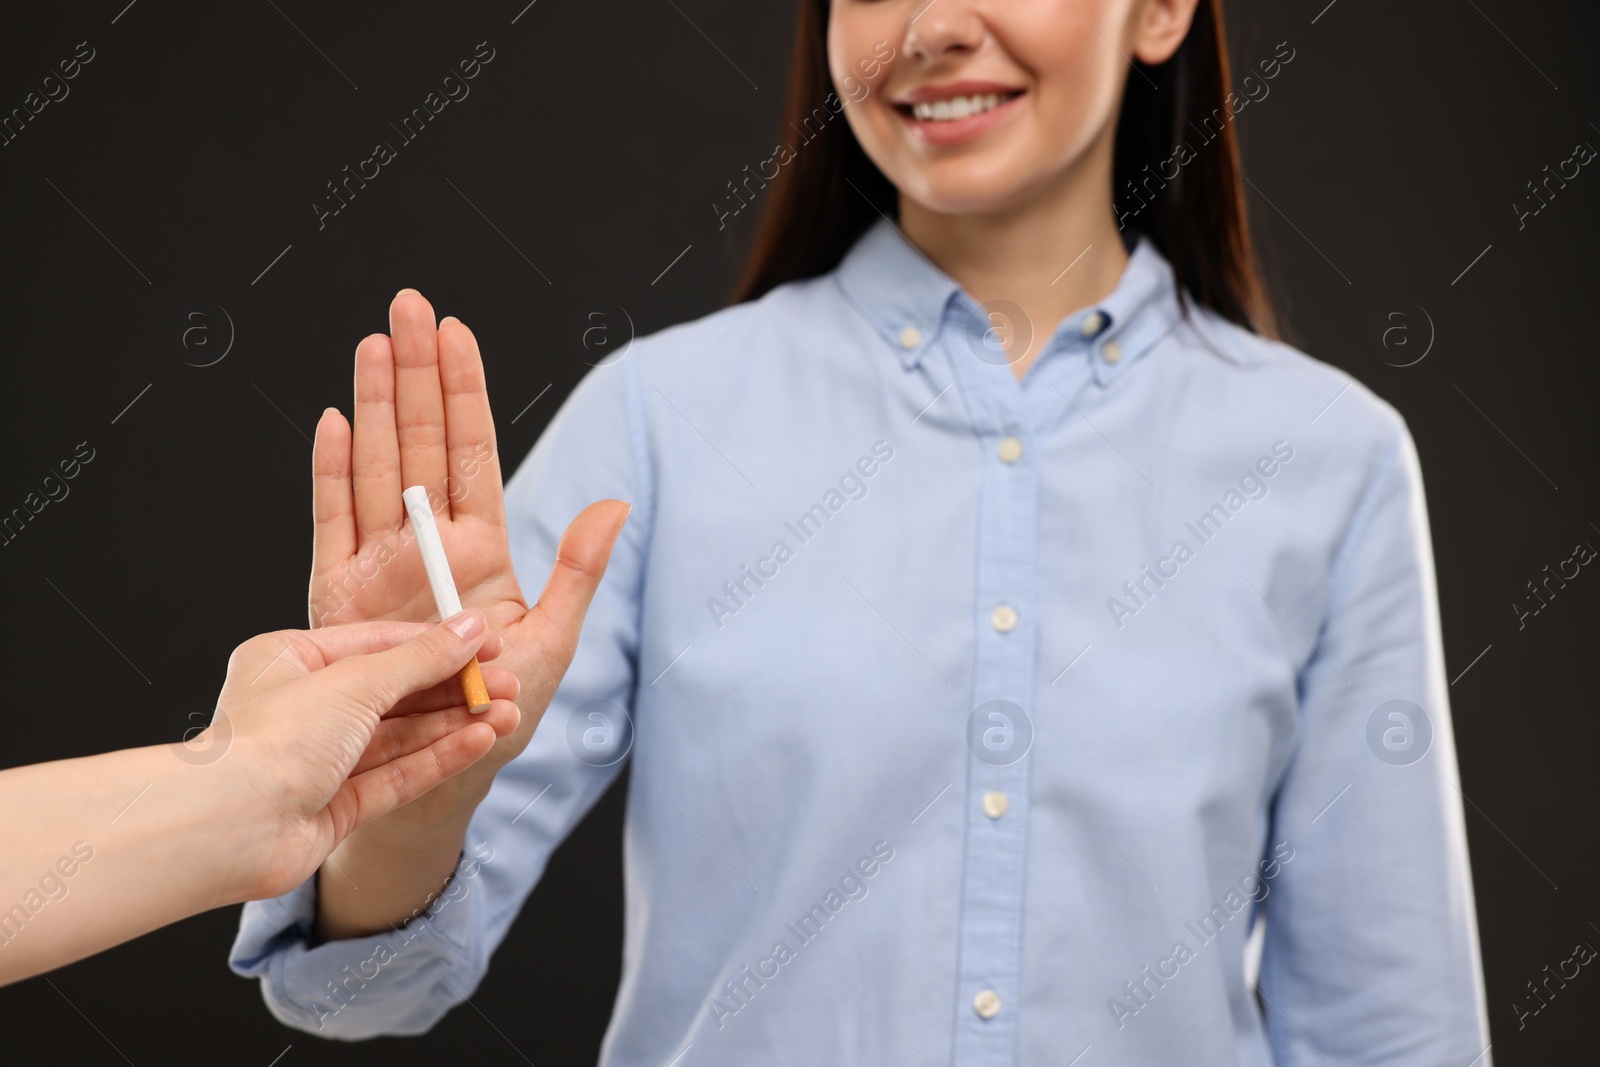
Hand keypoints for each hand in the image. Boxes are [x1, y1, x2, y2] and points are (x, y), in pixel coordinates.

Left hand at [215, 611, 520, 899]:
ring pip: (401, 737)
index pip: (379, 644)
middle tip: (507, 684)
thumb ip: (421, 659)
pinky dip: (440, 758)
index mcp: (289, 661)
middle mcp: (302, 709)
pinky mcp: (333, 808)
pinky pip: (397, 775)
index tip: (488, 643)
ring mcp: (318, 761)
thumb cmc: (270, 741)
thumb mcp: (356, 682)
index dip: (438, 644)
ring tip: (508, 715)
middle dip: (455, 688)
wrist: (228, 827)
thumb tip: (470, 630)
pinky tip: (480, 741)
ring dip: (457, 724)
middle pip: (395, 693)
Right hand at [307, 290, 628, 799]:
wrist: (433, 774)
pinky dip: (331, 472)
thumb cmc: (499, 712)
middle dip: (414, 371)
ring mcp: (380, 564)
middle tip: (408, 305)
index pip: (471, 450)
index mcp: (481, 548)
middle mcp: (427, 544)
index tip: (457, 332)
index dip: (462, 391)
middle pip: (420, 440)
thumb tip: (616, 505)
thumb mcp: (553, 642)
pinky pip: (333, 522)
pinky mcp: (340, 595)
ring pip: (376, 465)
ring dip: (373, 403)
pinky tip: (334, 419)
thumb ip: (579, 571)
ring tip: (373, 342)